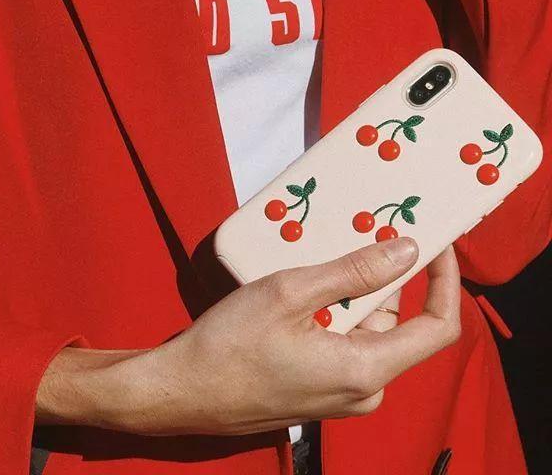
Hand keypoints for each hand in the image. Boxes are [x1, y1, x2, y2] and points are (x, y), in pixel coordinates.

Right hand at [38, 239, 459, 435]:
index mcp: (366, 370)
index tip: (437, 242)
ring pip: (366, 330)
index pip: (438, 327)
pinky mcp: (319, 389)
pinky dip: (333, 312)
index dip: (445, 281)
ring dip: (350, 292)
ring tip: (320, 259)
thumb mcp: (291, 293)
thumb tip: (406, 250)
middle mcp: (363, 389)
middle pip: (395, 323)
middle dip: (382, 277)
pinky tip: (303, 291)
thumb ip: (353, 272)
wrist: (181, 390)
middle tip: (361, 234)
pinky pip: (343, 343)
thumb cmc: (230, 343)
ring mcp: (340, 393)